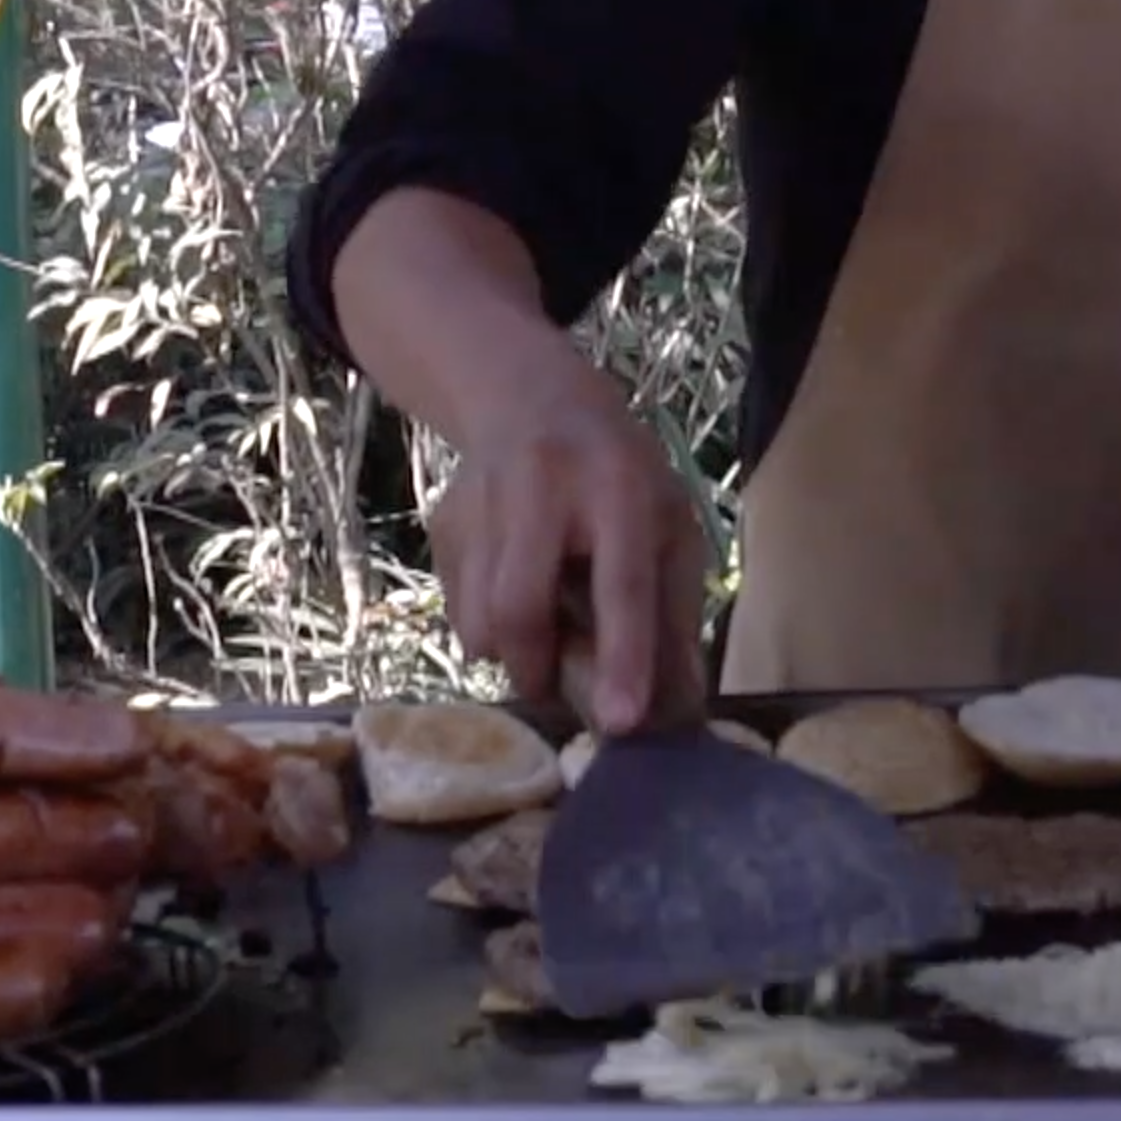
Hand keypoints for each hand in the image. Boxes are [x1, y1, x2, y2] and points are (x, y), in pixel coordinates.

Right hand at [423, 358, 709, 736]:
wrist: (530, 398)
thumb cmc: (619, 475)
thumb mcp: (670, 523)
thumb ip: (675, 611)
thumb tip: (677, 709)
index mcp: (619, 489)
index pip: (621, 584)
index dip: (623, 657)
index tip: (620, 721)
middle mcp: (545, 488)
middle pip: (520, 608)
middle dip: (538, 670)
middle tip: (558, 684)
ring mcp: (482, 502)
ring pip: (479, 622)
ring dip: (511, 655)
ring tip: (541, 628)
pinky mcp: (443, 521)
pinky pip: (456, 611)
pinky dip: (484, 629)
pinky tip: (512, 590)